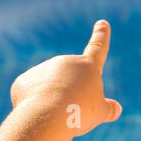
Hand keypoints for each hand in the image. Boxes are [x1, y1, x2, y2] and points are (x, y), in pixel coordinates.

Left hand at [10, 20, 122, 136]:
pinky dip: (34, 106)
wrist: (47, 117)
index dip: (101, 36)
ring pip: (49, 90)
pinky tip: (37, 113)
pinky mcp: (25, 80)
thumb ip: (108, 109)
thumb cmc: (78, 113)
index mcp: (87, 67)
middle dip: (69, 97)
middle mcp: (65, 62)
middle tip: (72, 112)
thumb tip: (116, 109)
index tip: (102, 23)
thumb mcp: (99, 113)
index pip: (98, 49)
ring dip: (52, 102)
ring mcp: (43, 69)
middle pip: (69, 82)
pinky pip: (31, 95)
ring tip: (54, 114)